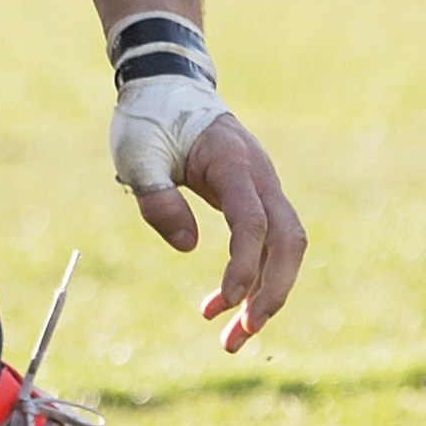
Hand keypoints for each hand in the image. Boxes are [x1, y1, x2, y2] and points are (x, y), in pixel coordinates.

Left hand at [118, 107, 308, 352]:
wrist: (169, 87)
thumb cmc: (149, 119)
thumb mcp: (138, 155)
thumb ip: (157, 198)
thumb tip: (188, 247)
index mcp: (232, 163)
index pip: (253, 223)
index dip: (244, 267)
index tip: (223, 303)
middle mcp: (260, 176)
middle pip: (288, 241)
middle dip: (270, 293)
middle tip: (238, 336)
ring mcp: (264, 187)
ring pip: (285, 248)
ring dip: (266, 294)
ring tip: (232, 338)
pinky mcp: (256, 199)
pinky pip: (267, 243)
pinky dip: (253, 277)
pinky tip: (222, 304)